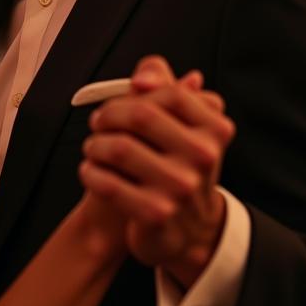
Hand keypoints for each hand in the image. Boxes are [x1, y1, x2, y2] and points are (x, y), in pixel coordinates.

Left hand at [79, 56, 234, 288]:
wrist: (187, 230)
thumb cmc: (176, 165)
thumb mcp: (182, 125)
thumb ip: (164, 87)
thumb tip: (145, 76)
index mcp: (214, 130)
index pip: (171, 92)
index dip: (134, 93)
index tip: (117, 105)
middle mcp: (203, 157)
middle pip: (140, 115)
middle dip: (108, 116)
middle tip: (98, 124)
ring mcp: (181, 187)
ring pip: (118, 148)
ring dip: (94, 145)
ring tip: (93, 150)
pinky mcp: (157, 214)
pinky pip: (107, 182)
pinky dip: (90, 173)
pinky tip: (91, 172)